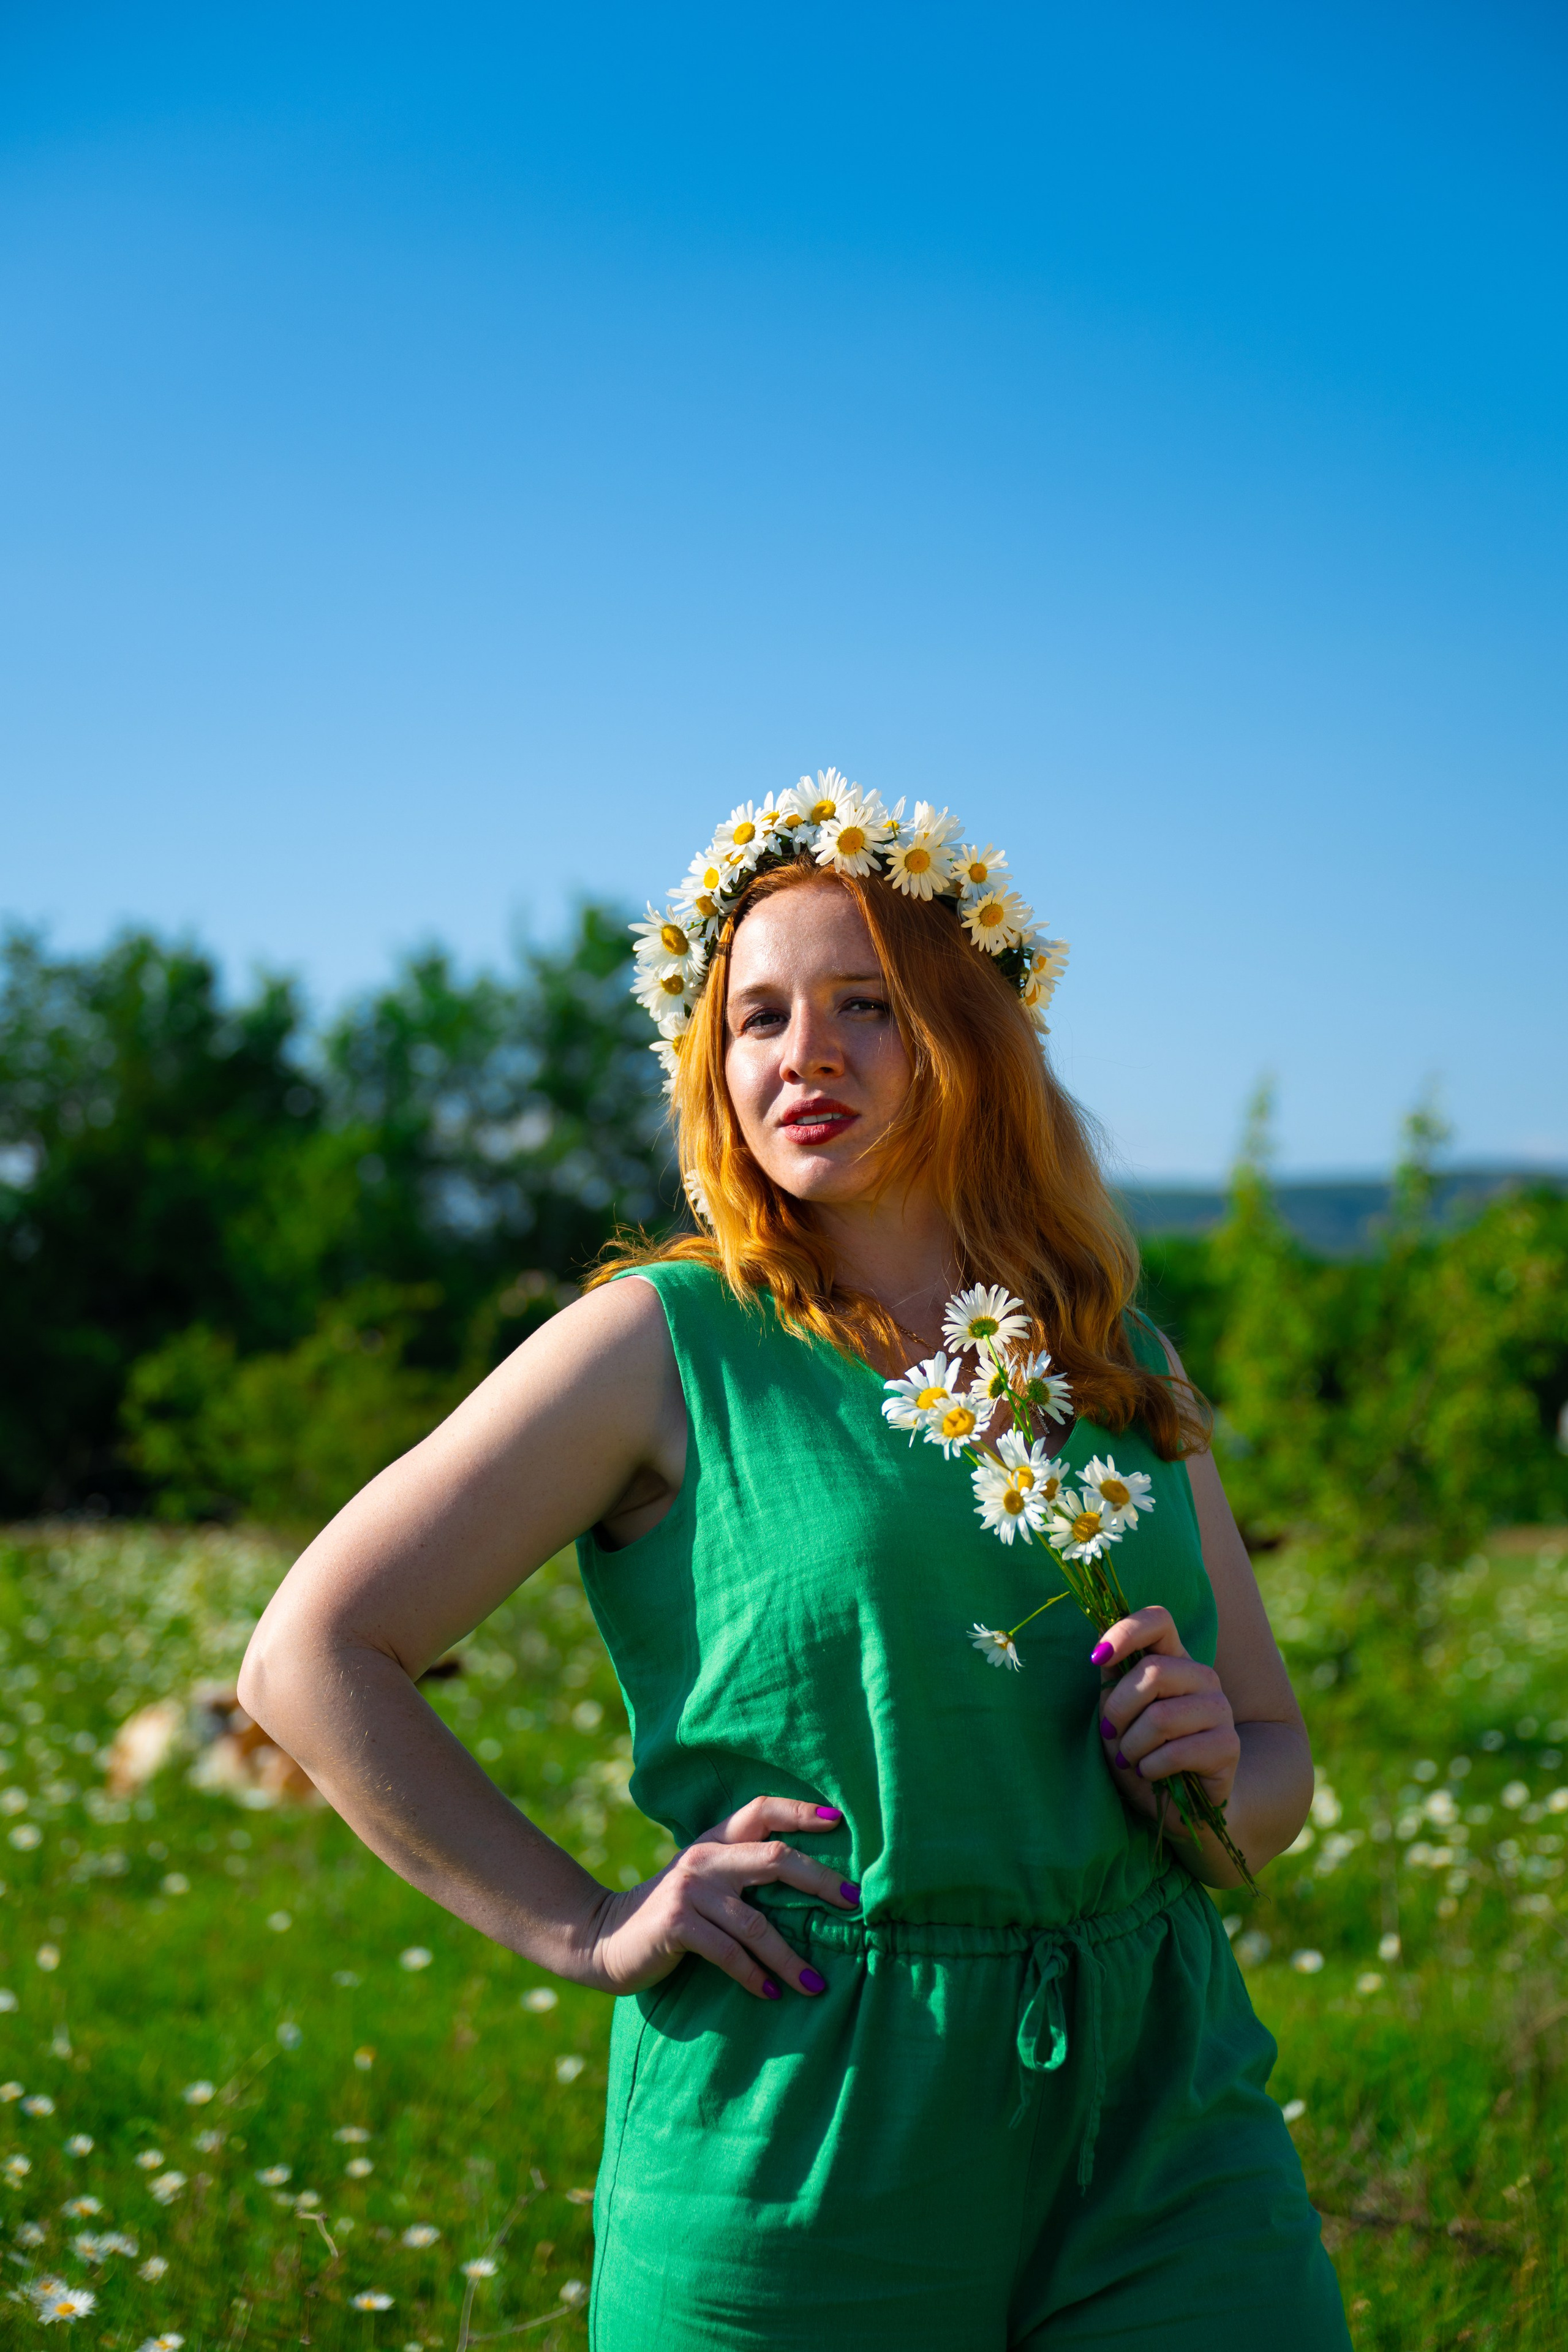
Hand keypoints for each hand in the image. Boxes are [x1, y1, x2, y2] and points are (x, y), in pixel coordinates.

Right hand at [580, 1797, 859, 2001]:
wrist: (604, 1937)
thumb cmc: (670, 1914)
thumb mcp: (704, 1881)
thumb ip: (741, 1873)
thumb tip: (809, 1886)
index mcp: (714, 1840)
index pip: (761, 1810)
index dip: (800, 1811)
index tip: (840, 1821)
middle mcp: (704, 1857)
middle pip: (773, 1858)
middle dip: (819, 1880)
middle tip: (854, 1903)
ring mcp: (690, 1889)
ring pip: (756, 1923)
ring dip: (790, 1958)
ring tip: (815, 1983)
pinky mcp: (677, 1923)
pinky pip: (729, 1952)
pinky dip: (754, 1975)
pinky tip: (771, 1993)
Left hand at [1092, 1607, 1239, 1816]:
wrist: (1179, 1806)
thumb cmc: (1142, 1753)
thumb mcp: (1119, 1715)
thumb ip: (1114, 1682)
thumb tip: (1101, 1652)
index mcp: (1173, 1659)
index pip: (1159, 1620)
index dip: (1126, 1631)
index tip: (1098, 1658)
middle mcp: (1202, 1677)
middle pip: (1153, 1672)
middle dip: (1118, 1710)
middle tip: (1111, 1735)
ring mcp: (1220, 1709)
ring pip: (1161, 1717)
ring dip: (1132, 1746)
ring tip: (1132, 1760)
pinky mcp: (1228, 1746)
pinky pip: (1175, 1752)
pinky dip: (1150, 1768)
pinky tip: (1151, 1774)